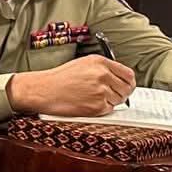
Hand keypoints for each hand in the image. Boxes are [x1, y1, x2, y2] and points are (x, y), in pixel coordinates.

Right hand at [7, 55, 136, 117]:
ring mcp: (100, 91)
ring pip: (119, 100)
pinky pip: (109, 109)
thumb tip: (121, 79)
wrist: (42, 90)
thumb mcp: (83, 64)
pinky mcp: (97, 106)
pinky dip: (101, 109)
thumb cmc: (59, 78)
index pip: (128, 74)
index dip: (128, 82)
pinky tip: (87, 103)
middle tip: (110, 95)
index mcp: (100, 62)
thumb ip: (103, 69)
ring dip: (109, 101)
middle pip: (127, 88)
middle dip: (121, 93)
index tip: (126, 86)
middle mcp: (102, 75)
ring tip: (91, 98)